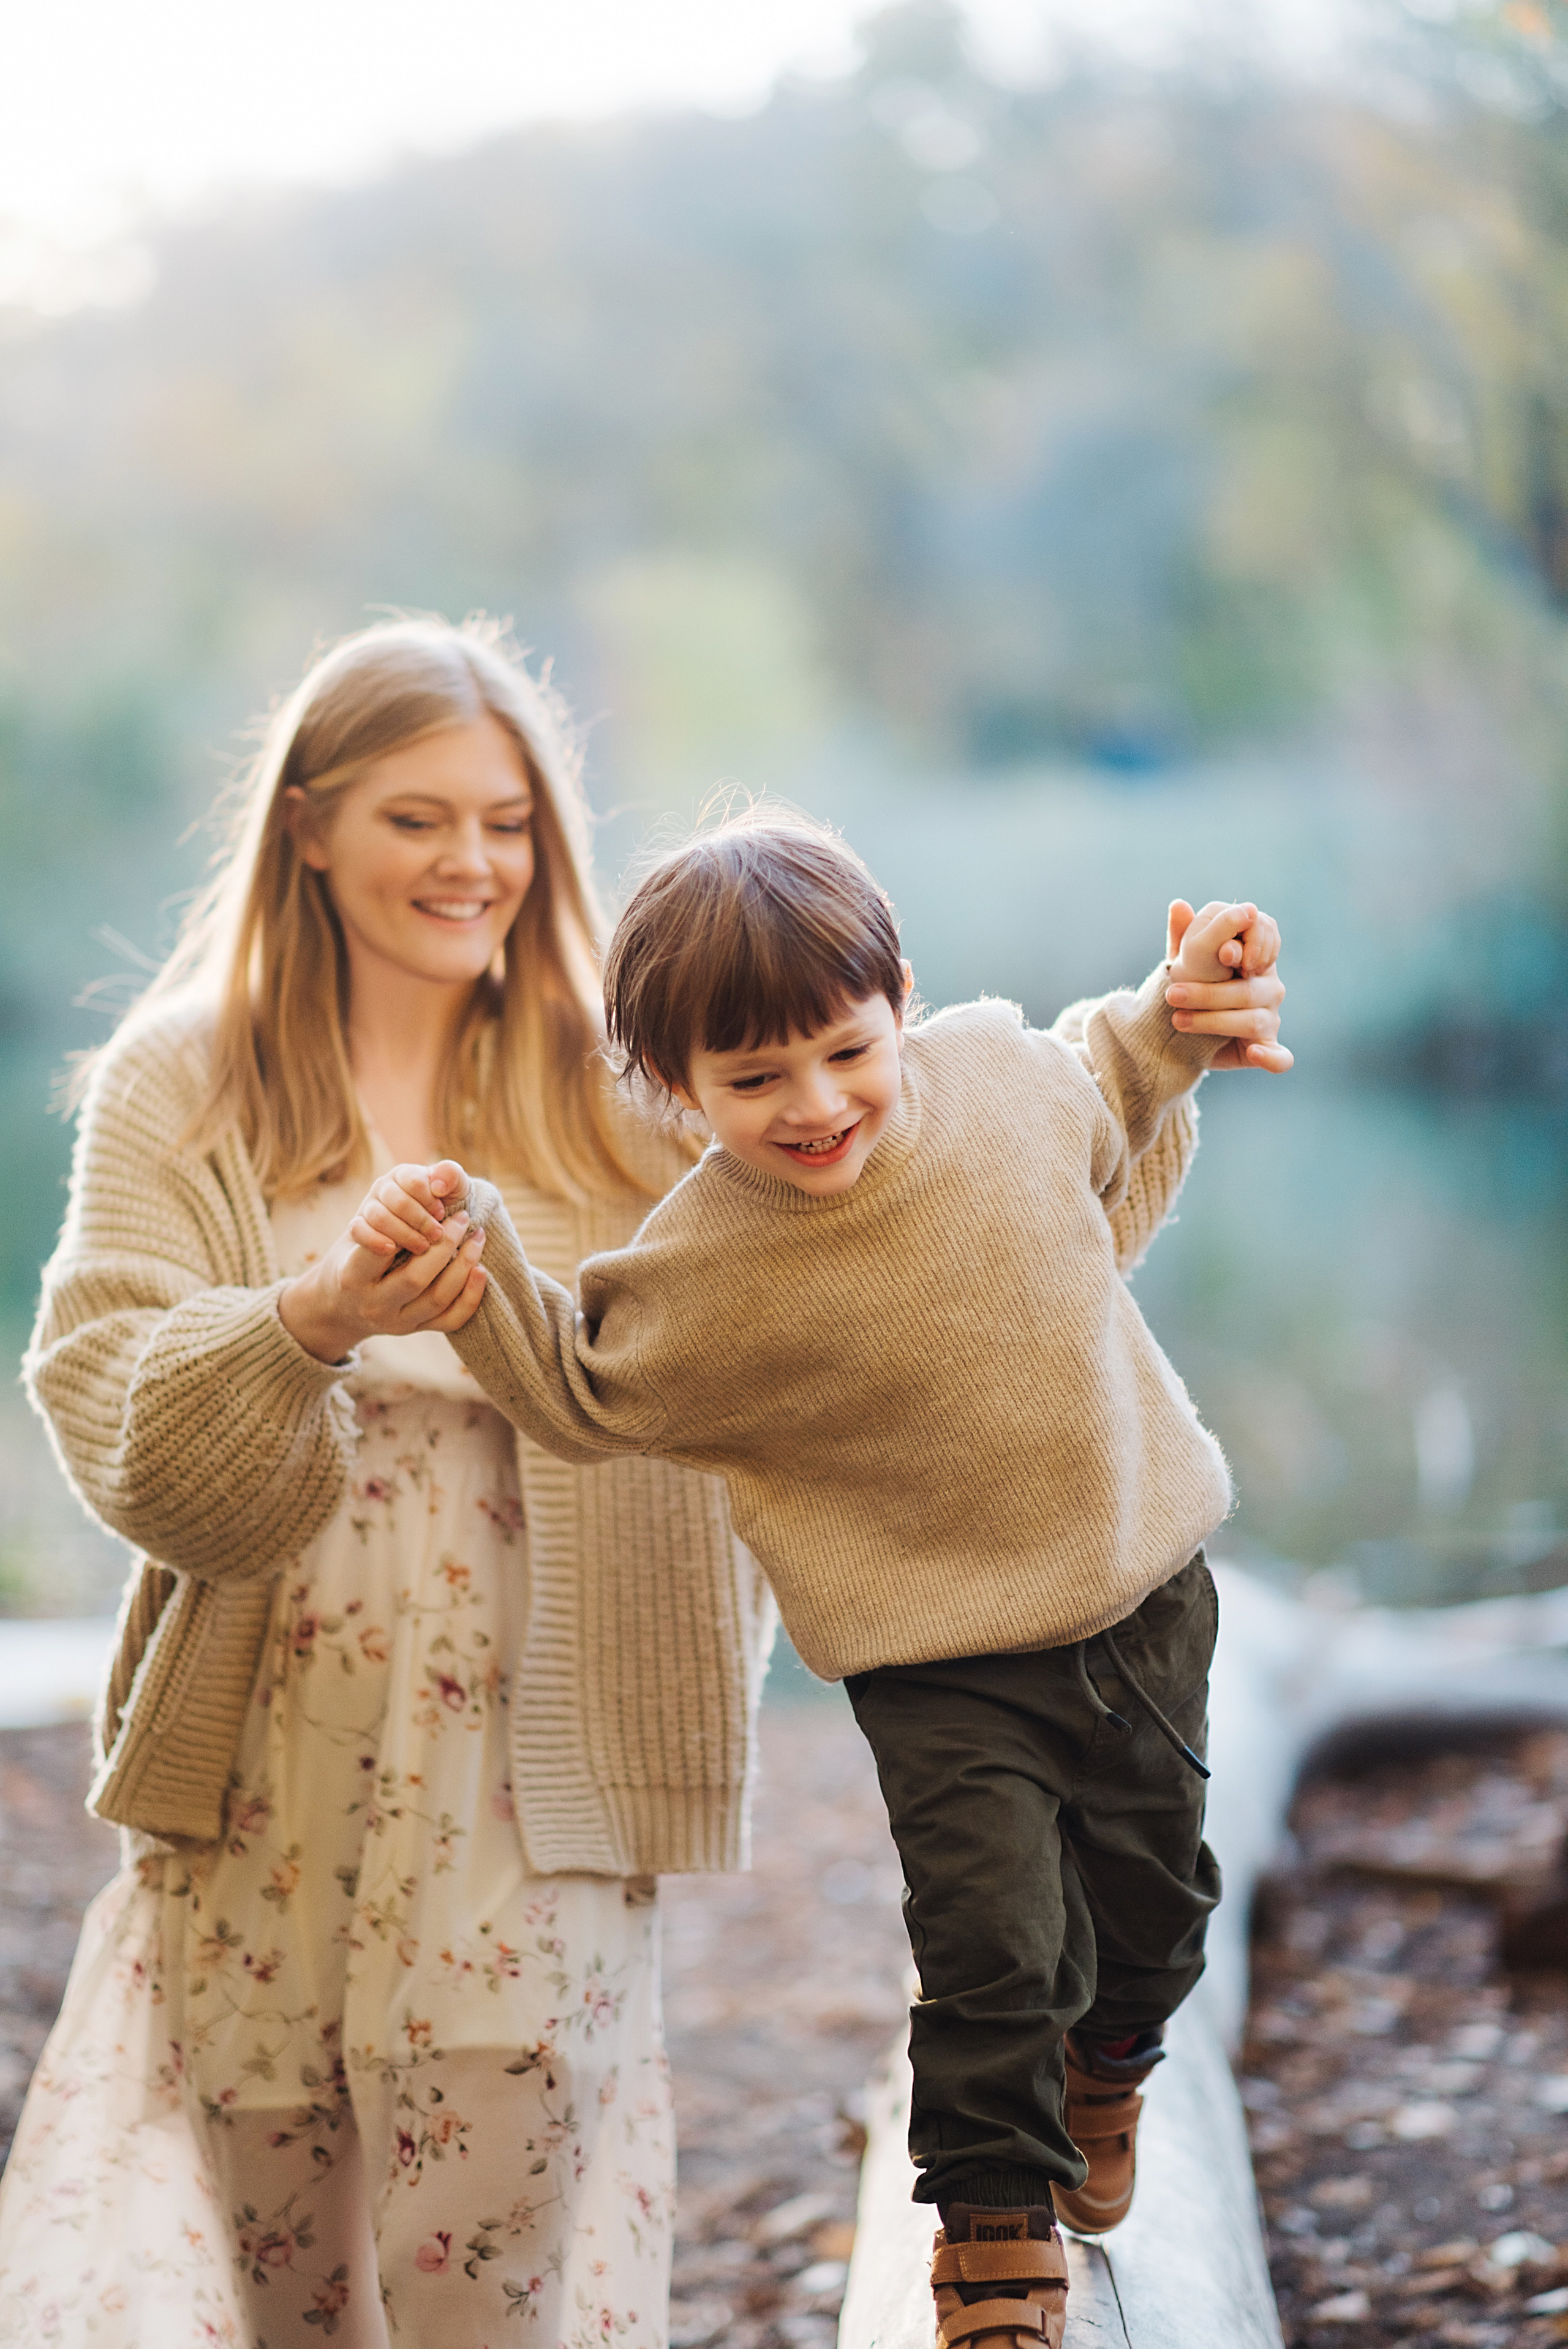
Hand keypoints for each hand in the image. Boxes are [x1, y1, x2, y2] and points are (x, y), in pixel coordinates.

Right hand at [277, 1160, 485, 1364]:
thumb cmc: (353, 1255)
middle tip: (462, 1218)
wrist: (338, 1306)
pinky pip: (450, 1320)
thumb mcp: (358, 1227)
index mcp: (351, 1274)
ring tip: (477, 1236)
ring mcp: (395, 1322)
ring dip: (463, 1264)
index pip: (380, 1248)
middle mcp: (372, 1304)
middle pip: (413, 1278)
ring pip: (436, 1299)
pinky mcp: (415, 1331)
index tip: (433, 1207)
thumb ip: (389, 1204)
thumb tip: (438, 1179)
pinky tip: (480, 1270)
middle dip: (444, 1244)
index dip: (407, 1226)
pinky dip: (471, 1296)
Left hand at [1163, 899, 1291, 1073]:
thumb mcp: (1185, 958)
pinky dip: (1272, 1057)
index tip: (1223, 954)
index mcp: (1255, 958)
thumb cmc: (1191, 983)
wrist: (1182, 1029)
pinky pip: (1281, 1057)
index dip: (1253, 944)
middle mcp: (1268, 987)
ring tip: (1178, 1021)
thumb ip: (1184, 934)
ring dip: (1213, 1022)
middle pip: (1249, 988)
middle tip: (1172, 993)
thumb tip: (1178, 904)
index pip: (1269, 938)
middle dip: (1209, 991)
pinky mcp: (1266, 1049)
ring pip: (1252, 1020)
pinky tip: (1254, 1053)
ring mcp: (1270, 1019)